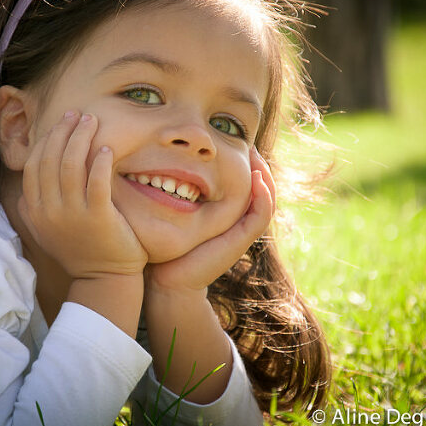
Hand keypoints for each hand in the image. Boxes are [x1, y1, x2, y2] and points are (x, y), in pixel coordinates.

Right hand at [18, 111, 147, 278]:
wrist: (103, 280)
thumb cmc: (79, 252)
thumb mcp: (46, 232)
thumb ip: (32, 210)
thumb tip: (25, 190)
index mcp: (35, 211)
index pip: (34, 165)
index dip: (46, 140)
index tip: (59, 123)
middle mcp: (50, 211)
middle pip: (51, 159)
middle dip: (63, 130)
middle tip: (76, 114)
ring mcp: (73, 215)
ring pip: (72, 164)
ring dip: (81, 137)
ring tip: (92, 120)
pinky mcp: (99, 218)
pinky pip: (97, 181)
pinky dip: (100, 161)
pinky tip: (106, 148)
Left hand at [144, 147, 275, 294]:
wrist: (166, 281)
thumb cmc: (164, 247)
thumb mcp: (170, 213)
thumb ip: (171, 192)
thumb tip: (159, 165)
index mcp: (225, 217)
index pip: (245, 186)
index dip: (246, 165)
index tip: (237, 143)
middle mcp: (237, 223)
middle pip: (261, 190)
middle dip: (259, 165)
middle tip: (251, 144)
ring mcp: (241, 233)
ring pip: (266, 200)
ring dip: (265, 176)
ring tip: (256, 155)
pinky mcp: (240, 241)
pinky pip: (260, 215)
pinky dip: (263, 196)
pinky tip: (256, 178)